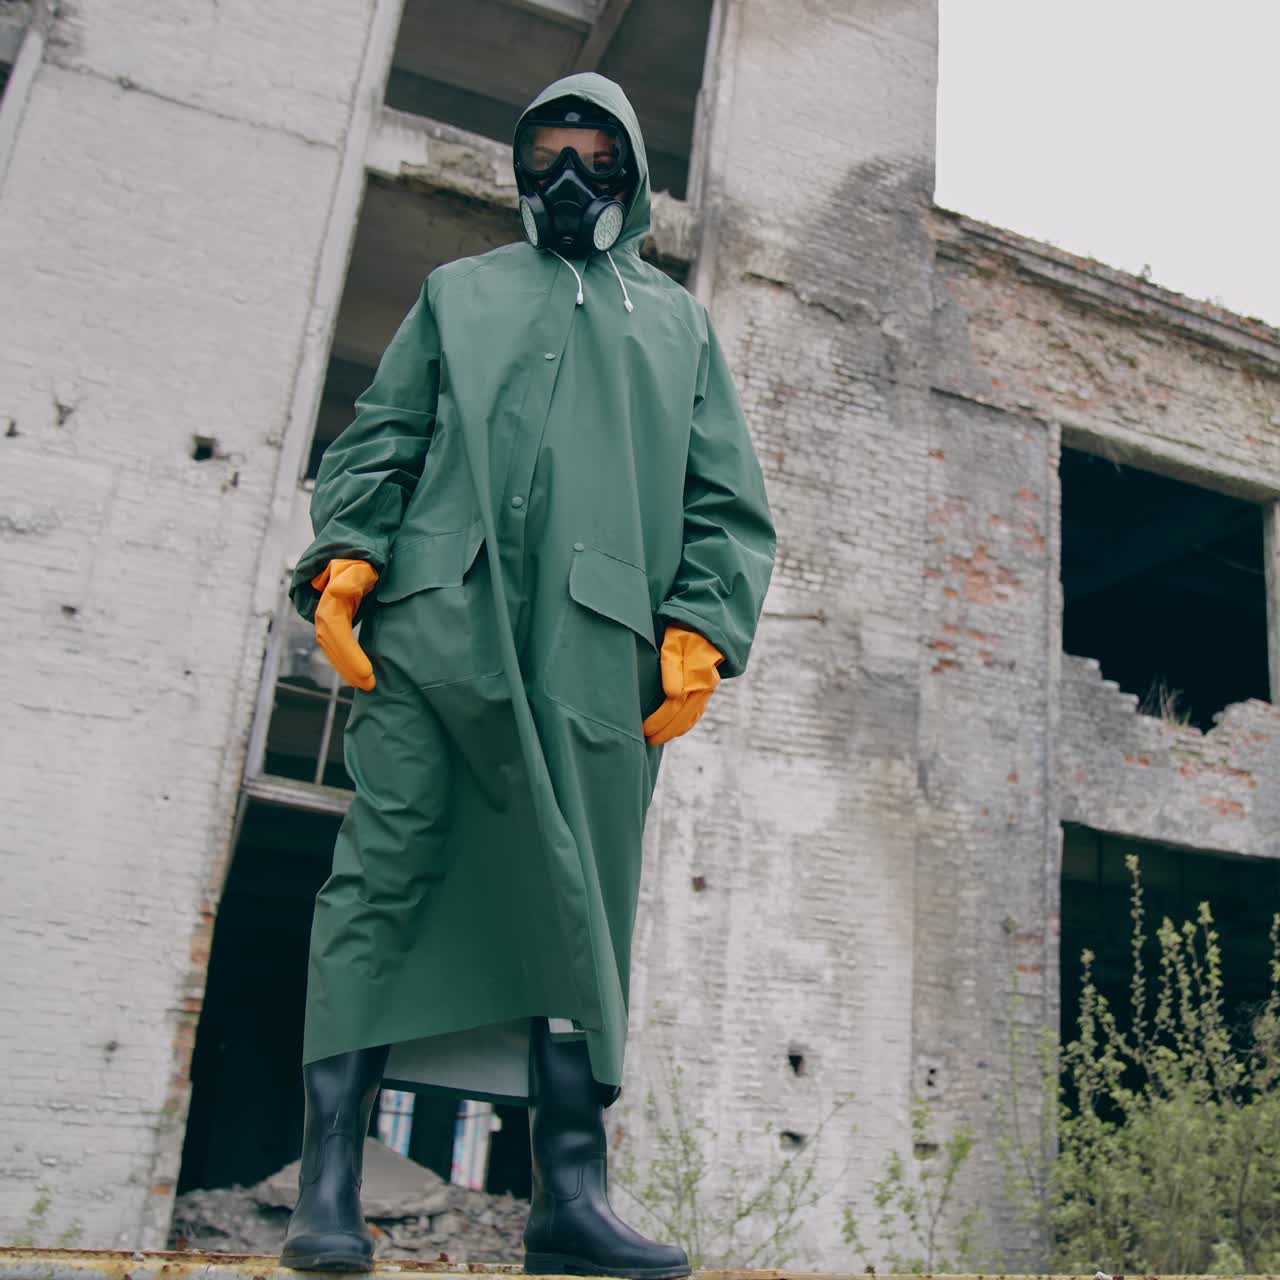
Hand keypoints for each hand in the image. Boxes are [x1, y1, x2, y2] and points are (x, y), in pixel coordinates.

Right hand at [311, 558, 379, 690]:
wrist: (356, 546)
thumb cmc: (364, 556)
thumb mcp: (362, 561)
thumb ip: (354, 574)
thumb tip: (340, 589)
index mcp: (331, 595)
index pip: (336, 630)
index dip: (349, 654)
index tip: (367, 673)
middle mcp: (324, 607)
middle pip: (331, 643)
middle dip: (348, 666)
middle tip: (369, 685)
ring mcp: (327, 614)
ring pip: (331, 646)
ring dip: (345, 667)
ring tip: (365, 684)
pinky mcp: (335, 618)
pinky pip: (336, 643)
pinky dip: (344, 659)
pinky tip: (357, 673)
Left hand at [642, 624, 723, 745]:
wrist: (706, 626)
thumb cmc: (684, 633)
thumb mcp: (673, 644)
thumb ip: (671, 667)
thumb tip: (672, 694)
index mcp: (694, 676)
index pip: (673, 706)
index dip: (658, 720)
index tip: (644, 729)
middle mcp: (704, 686)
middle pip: (682, 716)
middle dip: (664, 731)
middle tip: (647, 740)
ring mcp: (707, 688)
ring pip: (691, 717)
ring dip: (674, 730)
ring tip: (658, 739)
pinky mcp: (708, 688)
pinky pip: (698, 712)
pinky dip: (687, 723)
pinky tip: (677, 730)